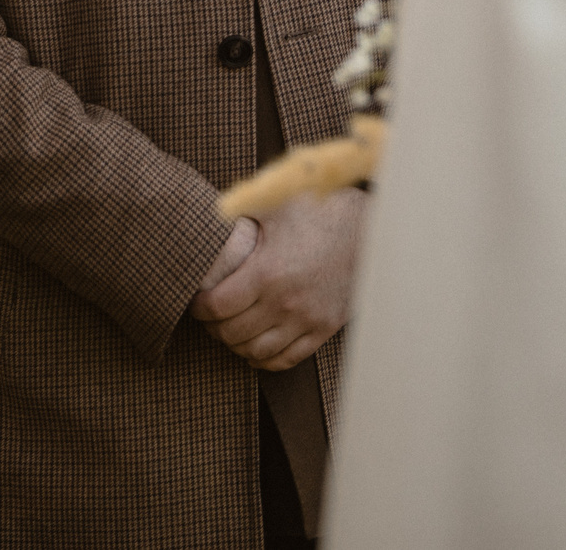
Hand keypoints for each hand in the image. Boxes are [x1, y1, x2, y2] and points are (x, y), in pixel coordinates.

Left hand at [187, 189, 365, 370]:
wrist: (369, 230)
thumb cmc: (319, 213)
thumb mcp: (276, 206)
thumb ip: (239, 212)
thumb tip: (206, 216)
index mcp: (267, 272)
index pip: (217, 306)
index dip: (199, 308)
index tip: (196, 302)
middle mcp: (285, 302)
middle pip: (232, 333)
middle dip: (214, 327)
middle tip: (210, 317)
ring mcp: (306, 320)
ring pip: (257, 352)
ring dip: (237, 345)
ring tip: (230, 331)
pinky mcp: (324, 328)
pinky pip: (287, 358)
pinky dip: (265, 360)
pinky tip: (256, 349)